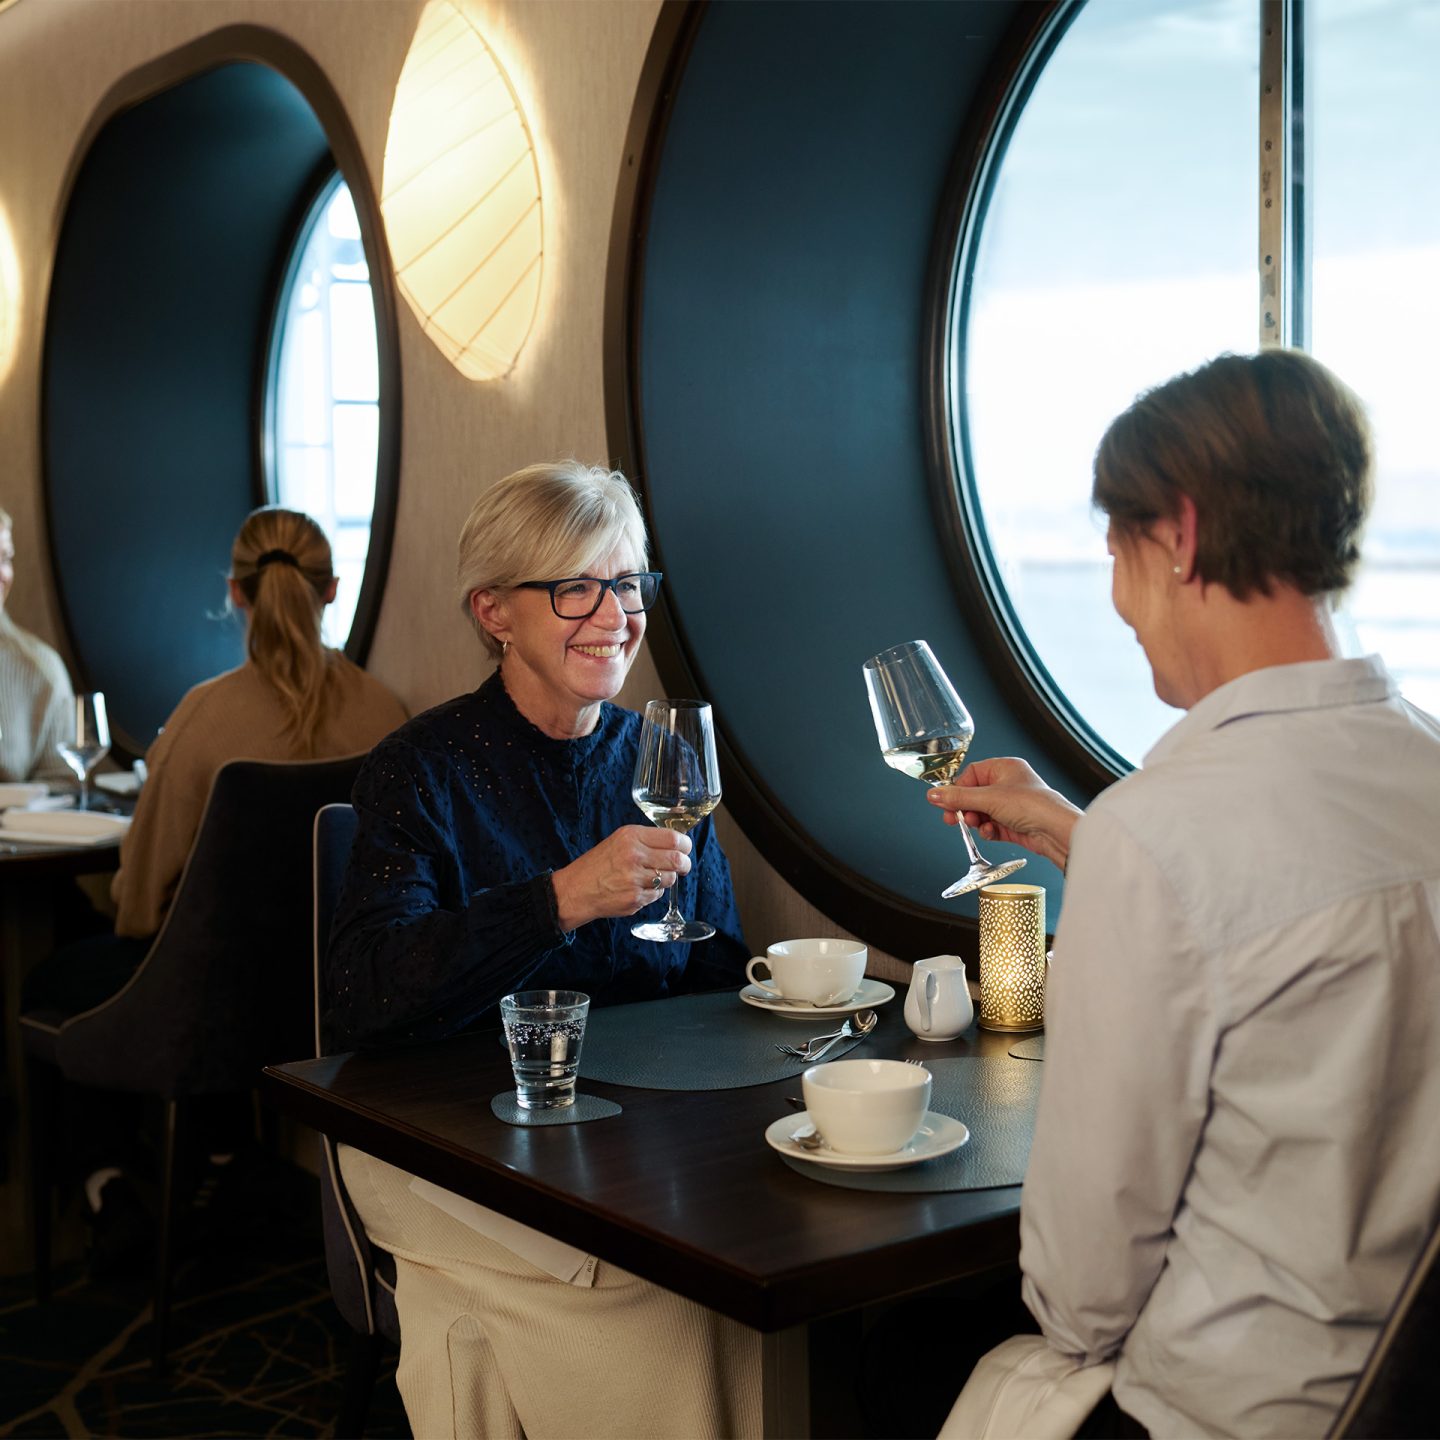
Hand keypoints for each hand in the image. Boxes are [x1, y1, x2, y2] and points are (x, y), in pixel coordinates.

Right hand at [551, 825, 692, 930]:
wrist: (575, 890)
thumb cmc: (598, 864)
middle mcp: (634, 856)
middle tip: (683, 866)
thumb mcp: (619, 841)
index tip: (685, 848)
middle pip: (677, 860)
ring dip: (666, 879)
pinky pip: (657, 895)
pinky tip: (638, 888)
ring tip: (651, 877)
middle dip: (685, 864)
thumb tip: (677, 844)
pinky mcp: (634, 899)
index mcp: (631, 837)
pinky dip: (653, 892)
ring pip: (669, 879)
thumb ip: (646, 840)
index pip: (673, 838)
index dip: (685, 845)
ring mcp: (634, 879)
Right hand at [926, 756, 1081, 872]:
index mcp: (1005, 768)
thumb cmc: (1033, 805)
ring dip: (976, 820)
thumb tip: (934, 795)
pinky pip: (993, 826)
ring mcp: (1012, 805)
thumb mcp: (988, 798)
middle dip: (964, 807)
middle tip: (952, 817)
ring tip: (976, 823)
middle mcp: (1009, 785)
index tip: (945, 801)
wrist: (1055, 830)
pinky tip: (990, 831)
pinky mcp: (1015, 824)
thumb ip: (958, 797)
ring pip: (983, 812)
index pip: (972, 774)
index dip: (958, 788)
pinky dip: (988, 830)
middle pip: (975, 795)